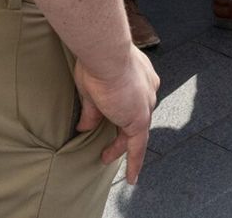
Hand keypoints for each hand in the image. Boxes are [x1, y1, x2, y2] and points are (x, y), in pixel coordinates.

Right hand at [74, 45, 159, 184]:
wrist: (106, 53)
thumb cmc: (96, 61)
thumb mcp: (90, 89)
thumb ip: (92, 111)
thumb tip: (84, 127)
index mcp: (139, 76)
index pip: (131, 98)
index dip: (122, 110)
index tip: (113, 117)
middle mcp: (147, 90)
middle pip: (134, 115)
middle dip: (121, 129)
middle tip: (108, 143)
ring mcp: (145, 104)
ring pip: (136, 132)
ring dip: (121, 146)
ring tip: (106, 157)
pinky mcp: (140, 119)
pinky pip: (138, 146)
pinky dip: (134, 162)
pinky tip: (131, 178)